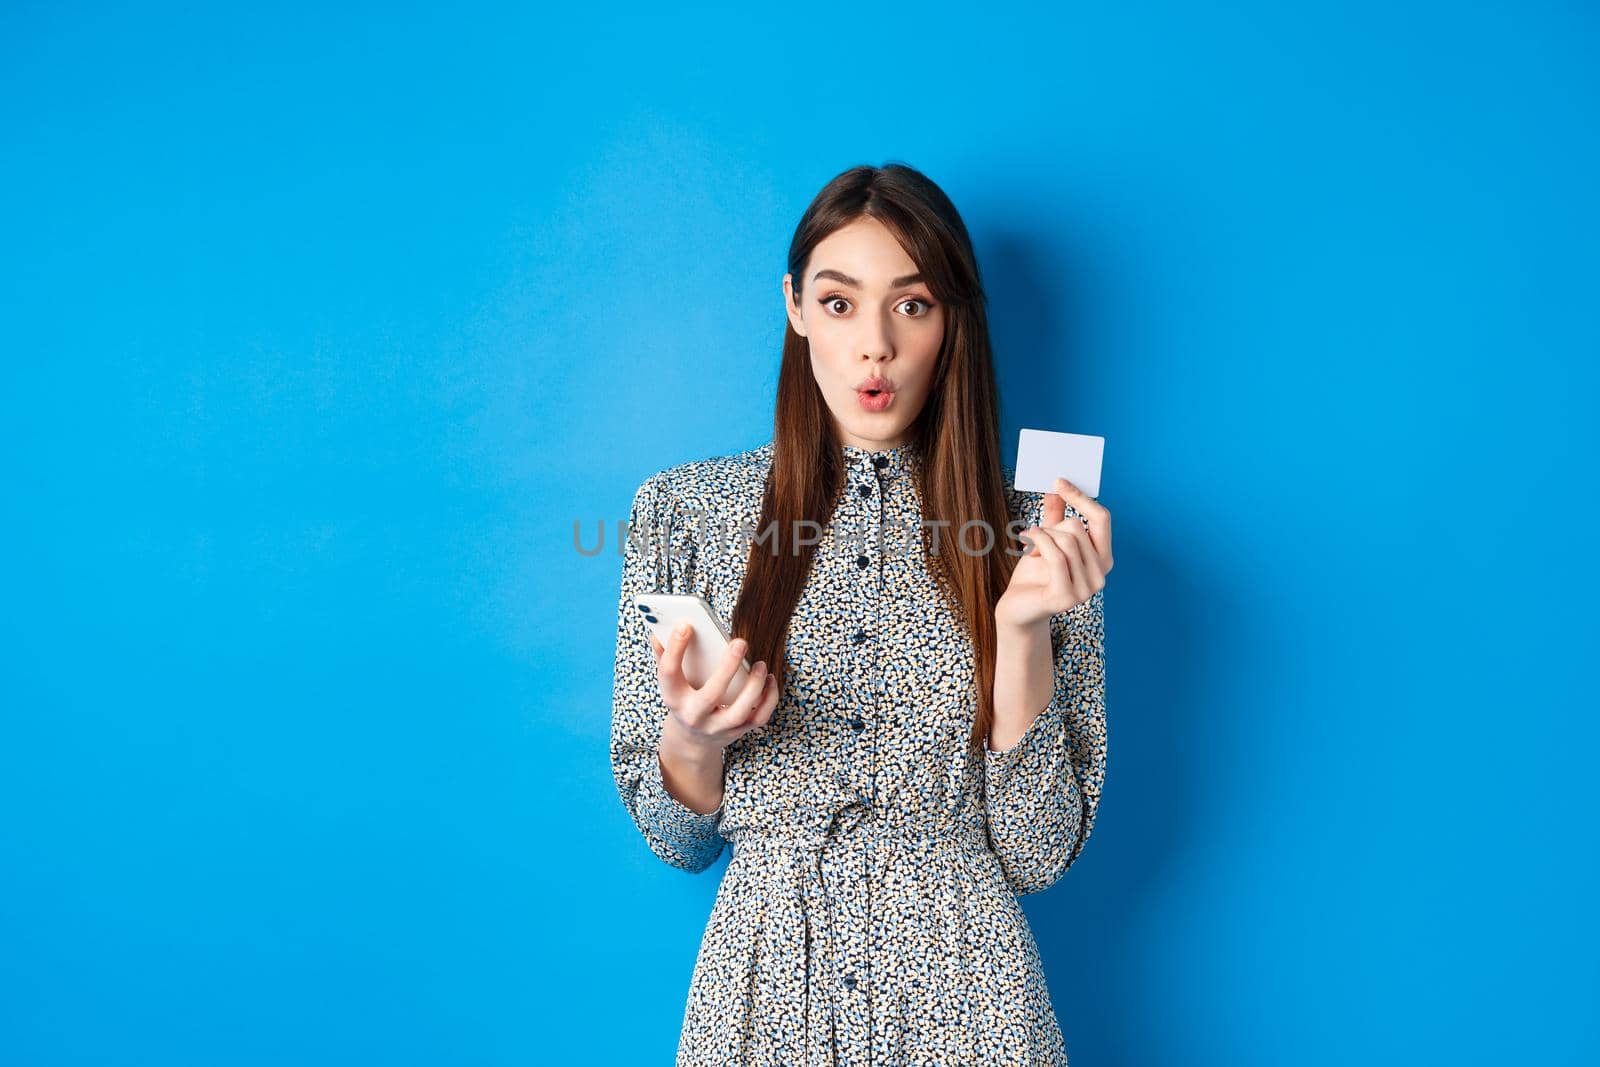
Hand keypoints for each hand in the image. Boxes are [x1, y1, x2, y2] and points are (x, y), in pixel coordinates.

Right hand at [648, 622, 778, 755]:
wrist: (692, 740)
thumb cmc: (683, 700)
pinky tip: (769, 679)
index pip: (668, 673)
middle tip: (740, 642)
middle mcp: (693, 716)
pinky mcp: (737, 732)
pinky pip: (758, 718)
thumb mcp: (670, 683)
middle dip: (727, 668)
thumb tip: (658, 631)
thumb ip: (664, 657)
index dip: (675, 648)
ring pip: (738, 711)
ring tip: (760, 664)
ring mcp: (716, 727)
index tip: (686, 625)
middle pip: (710, 695)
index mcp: (673, 698)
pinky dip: (769, 699)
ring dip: (753, 686)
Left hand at [996, 475, 1113, 630]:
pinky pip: (1056, 556)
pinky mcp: (1066, 597)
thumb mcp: (1046, 541)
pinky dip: (1038, 542)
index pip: (1102, 519)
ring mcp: (1086, 589)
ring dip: (1041, 537)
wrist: (1017, 607)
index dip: (1081, 498)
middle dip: (1050, 527)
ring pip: (1066, 540)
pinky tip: (1026, 542)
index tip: (1059, 481)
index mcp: (1102, 559)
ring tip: (1029, 545)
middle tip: (1035, 537)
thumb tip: (1058, 487)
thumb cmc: (1033, 574)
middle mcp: (1100, 576)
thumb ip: (1056, 517)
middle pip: (1077, 528)